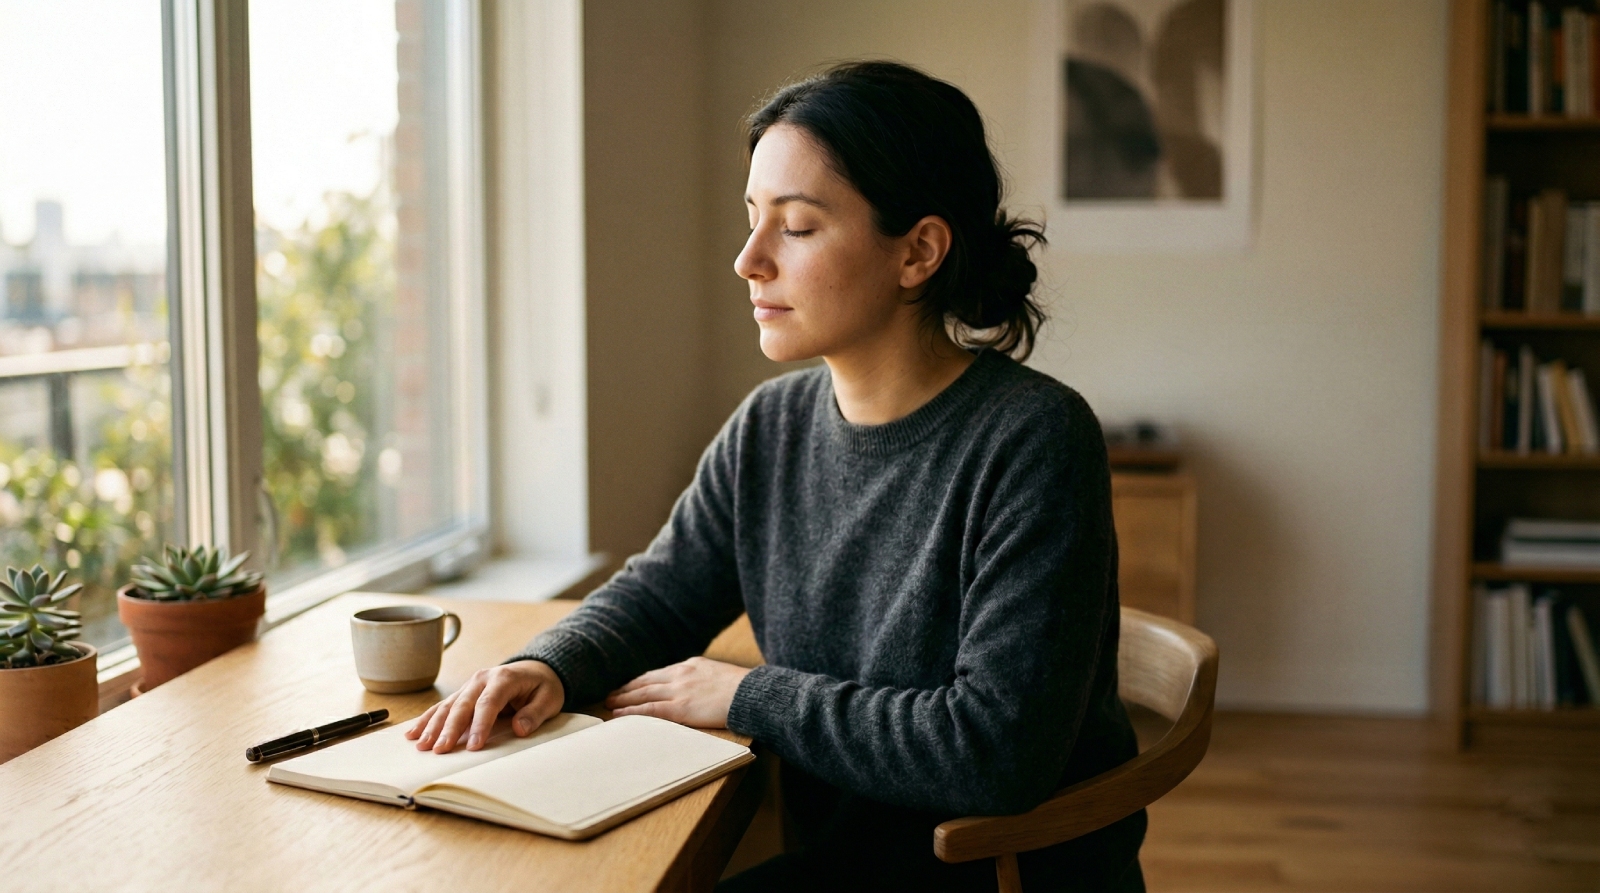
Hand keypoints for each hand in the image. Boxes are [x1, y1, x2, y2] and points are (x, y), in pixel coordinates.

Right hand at [405, 660, 564, 752]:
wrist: (536, 670)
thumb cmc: (543, 686)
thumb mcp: (549, 699)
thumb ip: (534, 713)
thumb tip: (519, 729)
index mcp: (504, 678)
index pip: (489, 703)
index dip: (480, 725)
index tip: (473, 747)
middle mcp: (482, 679)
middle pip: (463, 705)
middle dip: (449, 729)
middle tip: (440, 750)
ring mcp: (470, 685)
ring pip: (448, 706)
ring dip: (433, 726)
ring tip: (421, 745)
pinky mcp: (463, 693)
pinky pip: (442, 706)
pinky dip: (427, 719)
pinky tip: (413, 733)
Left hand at [604, 656, 750, 727]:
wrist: (752, 693)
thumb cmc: (744, 689)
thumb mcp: (721, 675)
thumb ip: (706, 680)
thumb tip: (703, 690)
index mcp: (691, 665)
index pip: (660, 673)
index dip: (642, 680)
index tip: (630, 685)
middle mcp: (681, 674)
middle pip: (646, 681)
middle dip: (627, 688)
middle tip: (611, 693)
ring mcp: (678, 690)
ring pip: (642, 694)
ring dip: (622, 699)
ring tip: (608, 703)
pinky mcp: (679, 707)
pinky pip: (648, 709)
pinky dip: (631, 711)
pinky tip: (618, 713)